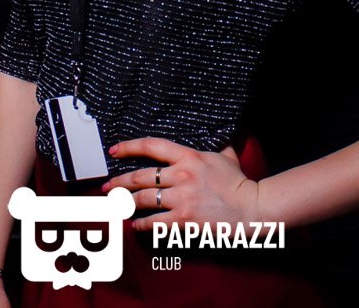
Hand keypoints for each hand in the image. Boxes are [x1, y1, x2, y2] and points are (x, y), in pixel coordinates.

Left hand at [103, 138, 260, 232]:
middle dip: (119, 182)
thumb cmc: (239, 181)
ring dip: (126, 204)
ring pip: (143, 199)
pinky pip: (154, 222)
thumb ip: (213, 145)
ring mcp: (181, 198)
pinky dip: (141, 224)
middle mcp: (181, 175)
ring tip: (116, 206)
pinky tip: (135, 225)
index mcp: (188, 156)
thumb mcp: (225, 155)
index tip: (114, 150)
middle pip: (140, 177)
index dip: (129, 147)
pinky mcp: (184, 219)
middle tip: (107, 187)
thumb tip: (213, 132)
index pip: (151, 146)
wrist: (251, 207)